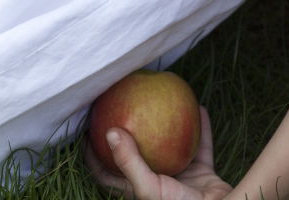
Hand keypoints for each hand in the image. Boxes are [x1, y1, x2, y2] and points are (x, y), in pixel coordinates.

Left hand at [83, 105, 231, 199]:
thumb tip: (109, 131)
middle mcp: (156, 181)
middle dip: (133, 130)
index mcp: (137, 189)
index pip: (106, 171)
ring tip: (164, 100)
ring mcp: (179, 178)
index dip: (94, 152)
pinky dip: (201, 128)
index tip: (87, 126)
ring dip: (169, 125)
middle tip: (126, 102)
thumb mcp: (149, 188)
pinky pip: (201, 145)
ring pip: (171, 146)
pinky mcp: (202, 174)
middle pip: (139, 152)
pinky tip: (199, 108)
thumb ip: (129, 162)